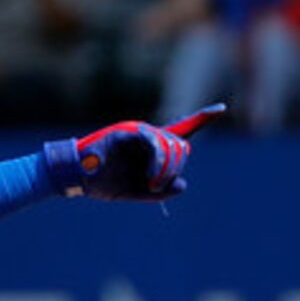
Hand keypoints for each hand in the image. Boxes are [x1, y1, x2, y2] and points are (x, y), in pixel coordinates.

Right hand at [41, 104, 224, 201]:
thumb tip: (182, 185)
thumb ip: (160, 191)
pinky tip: (151, 177)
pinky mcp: (129, 131)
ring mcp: (139, 132)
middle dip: (176, 167)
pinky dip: (158, 162)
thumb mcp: (137, 191)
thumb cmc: (103, 183)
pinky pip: (155, 142)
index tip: (222, 108)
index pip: (181, 129)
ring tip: (153, 185)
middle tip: (158, 187)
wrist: (78, 177)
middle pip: (181, 144)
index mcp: (151, 147)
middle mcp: (148, 136)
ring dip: (167, 169)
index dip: (201, 118)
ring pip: (171, 144)